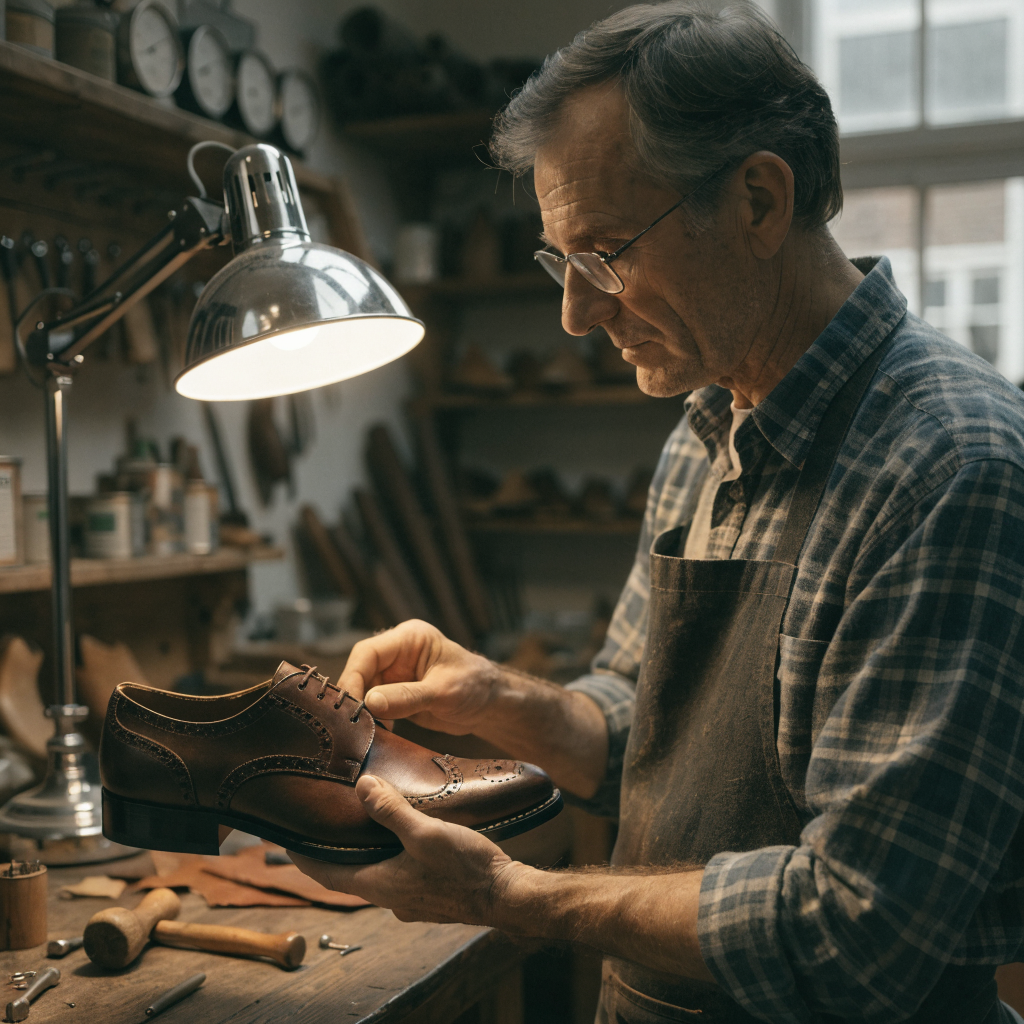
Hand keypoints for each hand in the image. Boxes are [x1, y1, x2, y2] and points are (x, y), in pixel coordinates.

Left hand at [290, 775, 525, 925]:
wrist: (506, 896)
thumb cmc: (466, 869)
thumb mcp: (425, 833)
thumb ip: (392, 811)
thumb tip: (361, 786)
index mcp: (381, 884)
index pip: (328, 874)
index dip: (305, 858)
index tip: (287, 841)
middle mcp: (391, 897)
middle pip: (349, 875)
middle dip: (334, 852)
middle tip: (322, 826)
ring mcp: (411, 900)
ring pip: (375, 874)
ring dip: (364, 854)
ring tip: (362, 826)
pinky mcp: (431, 895)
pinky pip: (398, 875)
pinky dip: (389, 858)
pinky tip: (403, 840)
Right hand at [339, 620, 498, 735]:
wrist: (491, 705)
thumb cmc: (475, 686)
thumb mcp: (443, 691)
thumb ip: (407, 696)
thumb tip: (370, 702)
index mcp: (409, 639)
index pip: (368, 652)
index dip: (354, 676)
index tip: (350, 705)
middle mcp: (398, 654)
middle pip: (361, 671)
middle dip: (355, 697)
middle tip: (351, 725)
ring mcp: (395, 675)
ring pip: (364, 691)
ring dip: (362, 712)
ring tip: (361, 735)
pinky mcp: (396, 696)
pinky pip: (374, 707)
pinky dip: (372, 721)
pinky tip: (374, 737)